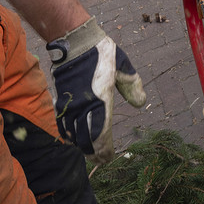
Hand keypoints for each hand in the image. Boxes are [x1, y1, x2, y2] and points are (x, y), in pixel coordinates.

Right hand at [48, 17, 145, 162]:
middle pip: (87, 141)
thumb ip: (132, 86)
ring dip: (82, 147)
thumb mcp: (123, 66)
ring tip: (91, 152)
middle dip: (95, 153)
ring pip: (74, 136)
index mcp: (102, 99)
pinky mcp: (62, 102)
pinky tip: (75, 139)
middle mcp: (84, 107)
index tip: (110, 158)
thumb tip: (142, 104)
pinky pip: (63, 127)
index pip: (103, 133)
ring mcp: (71, 106)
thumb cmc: (102, 53)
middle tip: (102, 160)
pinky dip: (70, 137)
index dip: (106, 150)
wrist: (76, 43)